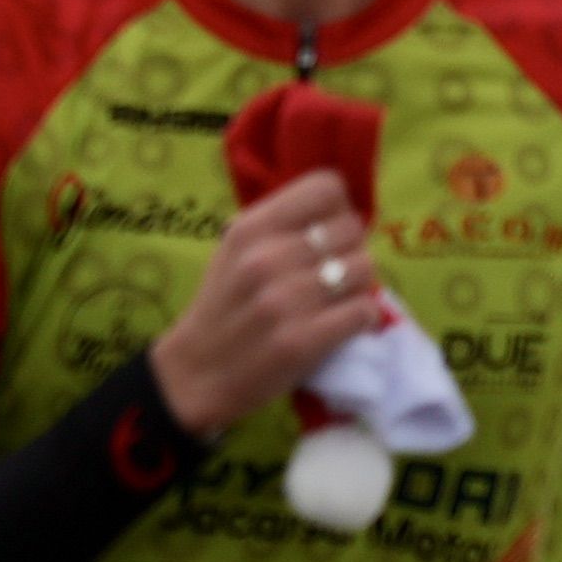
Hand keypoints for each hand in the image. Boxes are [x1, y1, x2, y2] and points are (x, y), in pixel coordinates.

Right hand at [145, 169, 378, 431]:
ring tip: (339, 300)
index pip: (326, 189)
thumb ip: (280, 226)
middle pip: (352, 230)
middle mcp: (267, 258)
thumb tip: (340, 213)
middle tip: (336, 274)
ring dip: (359, 286)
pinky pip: (364, 311)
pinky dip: (363, 318)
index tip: (328, 234)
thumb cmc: (223, 306)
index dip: (338, 210)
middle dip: (350, 251)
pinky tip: (346, 324)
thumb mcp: (235, 250)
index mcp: (251, 228)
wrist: (197, 373)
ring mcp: (286, 300)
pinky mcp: (303, 341)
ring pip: (363, 269)